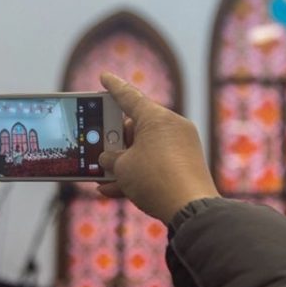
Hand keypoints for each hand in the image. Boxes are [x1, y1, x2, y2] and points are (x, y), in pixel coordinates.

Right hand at [96, 73, 218, 222]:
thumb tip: (109, 159)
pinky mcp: (185, 167)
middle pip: (136, 127)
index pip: (130, 96)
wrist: (190, 209)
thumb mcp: (122, 167)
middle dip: (113, 140)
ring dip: (122, 162)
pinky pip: (155, 165)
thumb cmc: (154, 180)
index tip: (104, 77)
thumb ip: (111, 158)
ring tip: (101, 175)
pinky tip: (113, 190)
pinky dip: (136, 174)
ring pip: (143, 149)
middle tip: (96, 148)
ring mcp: (181, 148)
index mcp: (157, 117)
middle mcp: (172, 127)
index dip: (113, 87)